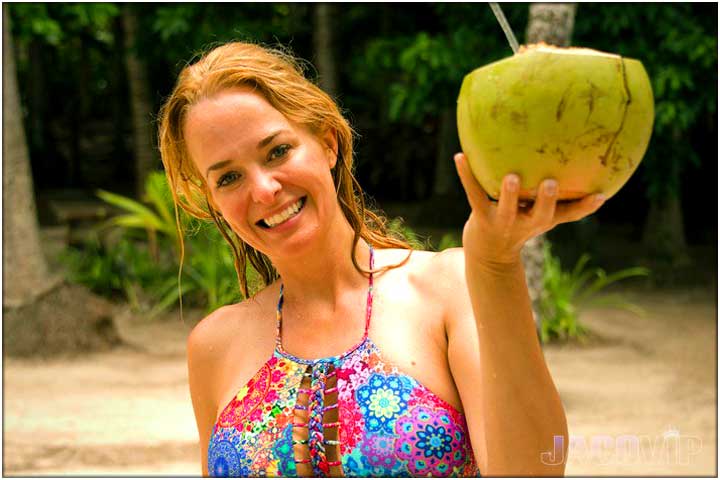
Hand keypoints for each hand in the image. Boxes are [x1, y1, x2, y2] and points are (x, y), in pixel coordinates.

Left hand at [454, 152, 605, 266]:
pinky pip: (474, 193)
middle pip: (539, 215)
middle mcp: (525, 223)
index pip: (567, 214)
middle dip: (546, 201)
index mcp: (542, 220)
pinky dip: (467, 174)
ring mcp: (502, 221)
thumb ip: (565, 201)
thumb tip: (595, 177)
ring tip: (511, 177)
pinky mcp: (481, 216)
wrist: (488, 253)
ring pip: (507, 208)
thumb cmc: (521, 226)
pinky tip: (460, 156)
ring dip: (510, 194)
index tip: (599, 195)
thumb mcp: (544, 216)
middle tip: (551, 184)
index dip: (584, 207)